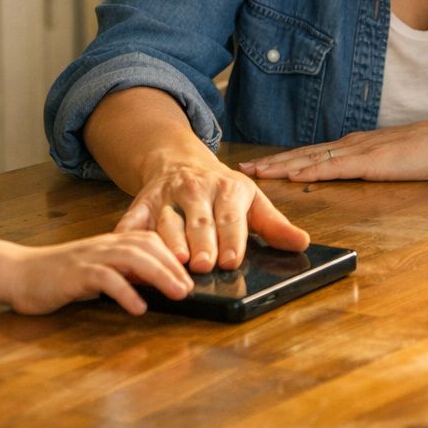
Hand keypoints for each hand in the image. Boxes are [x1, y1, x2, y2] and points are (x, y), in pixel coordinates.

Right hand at [6, 232, 193, 315]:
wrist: (18, 273)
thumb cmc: (59, 277)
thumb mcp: (98, 272)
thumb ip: (124, 274)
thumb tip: (157, 283)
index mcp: (111, 243)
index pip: (150, 240)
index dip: (173, 255)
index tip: (191, 276)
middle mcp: (104, 245)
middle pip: (147, 246)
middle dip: (173, 265)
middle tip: (191, 287)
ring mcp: (89, 257)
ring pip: (132, 257)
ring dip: (159, 275)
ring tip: (178, 294)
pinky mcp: (74, 274)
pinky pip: (105, 279)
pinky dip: (125, 292)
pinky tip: (138, 307)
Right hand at [116, 159, 308, 273]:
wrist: (180, 161)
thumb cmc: (221, 190)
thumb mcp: (250, 200)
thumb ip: (273, 224)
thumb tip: (302, 243)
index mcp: (226, 188)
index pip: (230, 216)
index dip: (231, 238)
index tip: (231, 260)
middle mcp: (195, 189)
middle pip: (198, 220)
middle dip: (202, 243)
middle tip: (204, 266)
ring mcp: (166, 195)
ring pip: (167, 220)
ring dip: (169, 241)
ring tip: (175, 262)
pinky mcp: (142, 201)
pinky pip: (133, 217)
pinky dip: (128, 232)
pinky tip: (126, 246)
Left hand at [238, 117, 427, 182]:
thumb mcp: (393, 159)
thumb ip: (373, 165)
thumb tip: (359, 174)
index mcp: (356, 145)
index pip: (313, 153)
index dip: (286, 159)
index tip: (263, 164)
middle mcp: (351, 144)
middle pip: (303, 154)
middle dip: (273, 161)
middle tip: (246, 167)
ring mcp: (359, 152)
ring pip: (311, 159)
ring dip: (282, 166)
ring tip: (258, 172)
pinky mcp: (369, 162)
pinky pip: (334, 168)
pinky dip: (310, 171)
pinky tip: (293, 175)